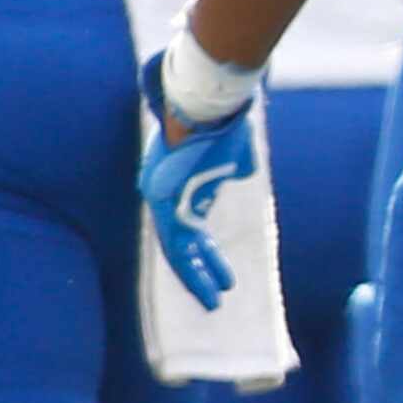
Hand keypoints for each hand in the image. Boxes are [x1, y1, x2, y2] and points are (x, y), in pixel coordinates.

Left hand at [138, 49, 256, 310]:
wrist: (205, 102)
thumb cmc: (221, 120)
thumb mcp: (234, 150)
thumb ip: (235, 165)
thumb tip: (242, 172)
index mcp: (178, 185)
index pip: (189, 226)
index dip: (204, 250)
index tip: (220, 268)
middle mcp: (163, 195)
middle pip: (182, 242)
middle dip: (202, 270)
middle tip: (219, 295)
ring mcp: (160, 198)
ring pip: (178, 250)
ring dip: (198, 278)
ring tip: (216, 300)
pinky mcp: (161, 201)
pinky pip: (176, 245)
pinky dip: (193, 268)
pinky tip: (209, 285)